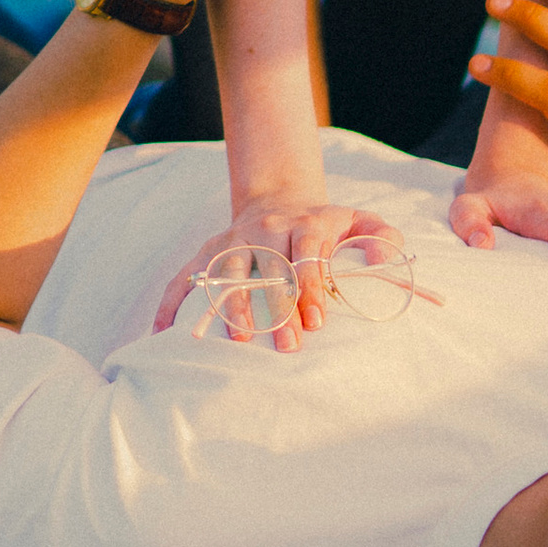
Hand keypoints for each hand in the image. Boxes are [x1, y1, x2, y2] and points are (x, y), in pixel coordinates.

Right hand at [152, 191, 396, 352]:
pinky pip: (184, 277)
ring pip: (228, 272)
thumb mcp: (359, 221)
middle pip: (269, 269)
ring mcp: (233, 241)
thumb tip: (385, 259)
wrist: (279, 201)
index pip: (306, 256)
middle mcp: (265, 231)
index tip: (318, 322)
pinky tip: (162, 334)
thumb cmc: (326, 225)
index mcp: (304, 225)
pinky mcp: (208, 251)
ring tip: (239, 338)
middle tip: (288, 345)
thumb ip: (381, 237)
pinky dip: (171, 304)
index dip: (311, 288)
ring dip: (233, 305)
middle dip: (278, 308)